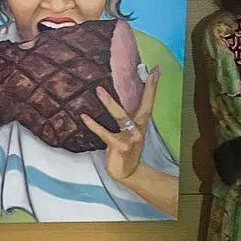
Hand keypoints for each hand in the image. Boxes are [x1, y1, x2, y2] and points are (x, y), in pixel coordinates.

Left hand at [81, 65, 158, 180]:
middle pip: (144, 104)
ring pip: (120, 116)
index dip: (152, 84)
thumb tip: (120, 97)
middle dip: (148, 87)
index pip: (149, 100)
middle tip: (147, 69)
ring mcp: (131, 137)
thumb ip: (128, 116)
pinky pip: (104, 133)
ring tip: (98, 89)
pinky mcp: (119, 145)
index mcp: (141, 121)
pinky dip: (93, 125)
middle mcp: (139, 127)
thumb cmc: (127, 148)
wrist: (128, 172)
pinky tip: (84, 116)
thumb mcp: (130, 130)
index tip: (156, 68)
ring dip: (109, 102)